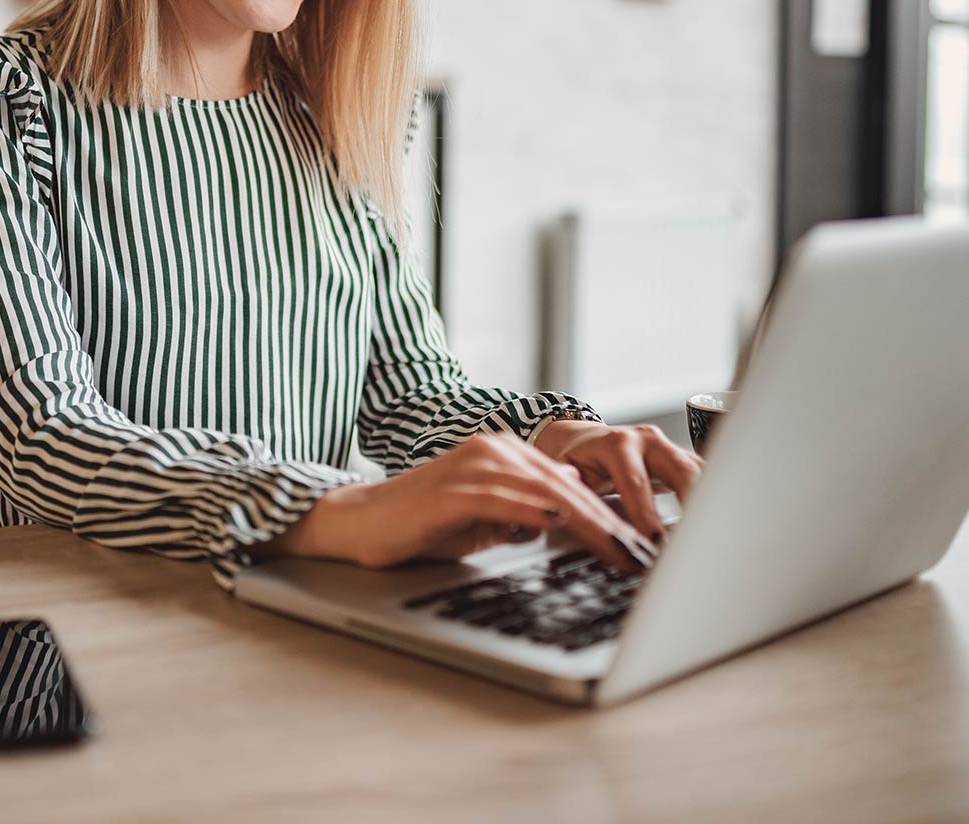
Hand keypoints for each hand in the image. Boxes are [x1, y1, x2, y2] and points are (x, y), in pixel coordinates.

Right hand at [250, 433, 658, 573]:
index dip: (608, 515)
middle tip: (643, 553)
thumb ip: (521, 515)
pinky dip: (537, 511)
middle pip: (566, 486)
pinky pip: (505, 499)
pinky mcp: (453, 489)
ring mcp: (472, 466)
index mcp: (504, 454)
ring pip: (544, 491)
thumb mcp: (484, 521)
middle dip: (610, 522)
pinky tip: (564, 523)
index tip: (639, 546)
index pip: (569, 485)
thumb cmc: (420, 525)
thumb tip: (560, 520)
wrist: (361, 523)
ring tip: (620, 548)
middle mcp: (493, 451)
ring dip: (588, 522)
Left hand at [531, 419, 703, 541]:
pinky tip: (718, 524)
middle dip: (693, 504)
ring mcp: (668, 448)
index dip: (646, 514)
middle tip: (696, 540)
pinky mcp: (681, 459)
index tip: (655, 541)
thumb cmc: (576, 458)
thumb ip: (570, 482)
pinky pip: (704, 476)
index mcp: (617, 444)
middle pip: (681, 470)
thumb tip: (571, 491)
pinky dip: (712, 498)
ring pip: (699, 472)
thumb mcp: (564, 468)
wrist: (584, 439)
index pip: (636, 482)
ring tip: (714, 537)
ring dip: (709, 503)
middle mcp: (648, 441)